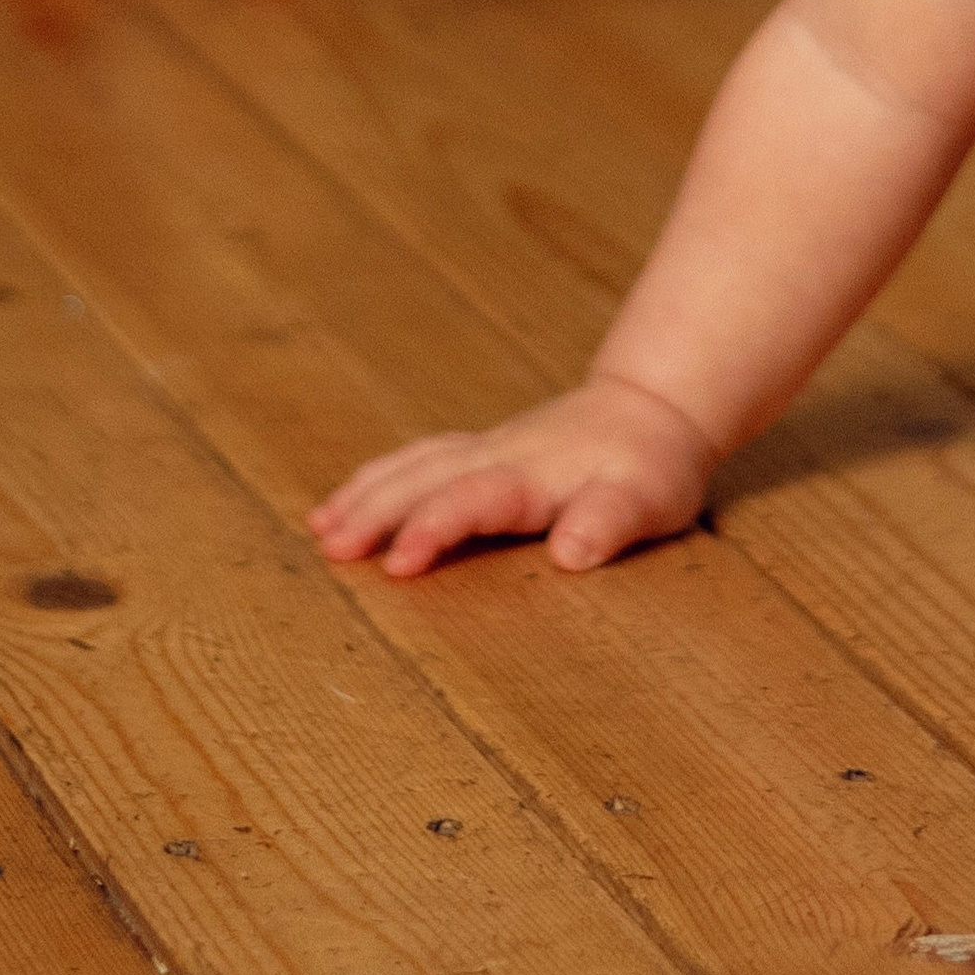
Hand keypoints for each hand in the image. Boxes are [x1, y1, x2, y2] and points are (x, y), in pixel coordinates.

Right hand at [307, 374, 714, 580]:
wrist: (654, 408)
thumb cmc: (652, 465)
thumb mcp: (649, 499)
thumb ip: (610, 522)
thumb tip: (570, 553)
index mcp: (532, 475)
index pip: (471, 499)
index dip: (432, 529)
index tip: (397, 565)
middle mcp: (499, 456)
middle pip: (423, 478)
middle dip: (374, 511)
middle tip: (330, 548)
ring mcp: (486, 449)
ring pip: (413, 464)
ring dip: (366, 493)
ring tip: (321, 528)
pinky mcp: (483, 452)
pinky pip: (419, 459)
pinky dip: (378, 478)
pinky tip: (348, 501)